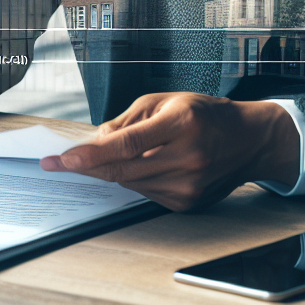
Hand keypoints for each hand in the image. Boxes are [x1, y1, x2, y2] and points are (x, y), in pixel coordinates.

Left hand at [40, 92, 298, 211]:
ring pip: (130, 182)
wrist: (248, 141)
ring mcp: (188, 185)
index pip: (127, 144)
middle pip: (123, 168)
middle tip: (57, 162)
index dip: (91, 154)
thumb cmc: (204, 113)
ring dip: (112, 168)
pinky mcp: (187, 203)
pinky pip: (144, 192)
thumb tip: (95, 140)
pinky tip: (143, 163)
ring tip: (112, 152)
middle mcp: (187, 158)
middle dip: (87, 165)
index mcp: (181, 123)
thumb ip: (128, 120)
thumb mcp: (165, 101)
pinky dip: (133, 177)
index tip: (62, 159)